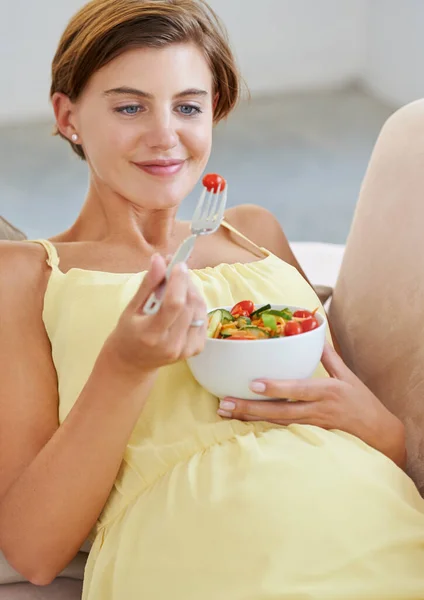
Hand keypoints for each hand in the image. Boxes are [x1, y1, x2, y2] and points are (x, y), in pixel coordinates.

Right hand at [103, 253, 206, 378]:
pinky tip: (185, 302)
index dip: (179, 281)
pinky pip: (203, 318)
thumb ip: (148, 284)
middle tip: (176, 270)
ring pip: (199, 309)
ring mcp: (186, 349)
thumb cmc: (129, 332)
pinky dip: (196, 305)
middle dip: (185, 282)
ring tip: (179, 285)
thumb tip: (160, 259)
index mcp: (151, 335)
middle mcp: (172, 345)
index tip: (178, 264)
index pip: (174, 305)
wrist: (133, 362)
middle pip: (189, 304)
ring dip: (192, 291)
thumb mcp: (131, 308)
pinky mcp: (196, 349)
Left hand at [218, 343, 405, 466]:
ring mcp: (312, 425)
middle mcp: (318, 409)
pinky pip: (282, 431)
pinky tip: (243, 423)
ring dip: (250, 418)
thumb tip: (315, 332)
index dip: (276, 387)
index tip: (253, 383)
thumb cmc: (362, 402)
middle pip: (279, 411)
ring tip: (226, 413)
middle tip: (224, 404)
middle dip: (250, 408)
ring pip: (276, 423)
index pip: (298, 389)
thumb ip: (328, 356)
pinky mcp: (309, 436)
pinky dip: (262, 427)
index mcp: (328, 391)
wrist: (379, 435)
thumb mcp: (347, 376)